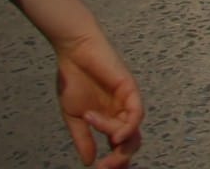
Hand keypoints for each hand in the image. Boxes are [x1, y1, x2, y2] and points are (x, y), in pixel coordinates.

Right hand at [53, 32, 143, 168]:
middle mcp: (122, 112)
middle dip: (120, 159)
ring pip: (133, 130)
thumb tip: (88, 162)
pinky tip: (116, 136)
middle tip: (105, 168)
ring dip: (119, 143)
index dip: (114, 161)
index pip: (119, 146)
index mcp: (110, 120)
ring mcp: (127, 100)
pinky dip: (129, 127)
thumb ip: (83, 138)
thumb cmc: (74, 79)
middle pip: (131, 142)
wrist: (73, 52)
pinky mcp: (130, 88)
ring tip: (105, 151)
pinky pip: (136, 112)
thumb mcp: (75, 116)